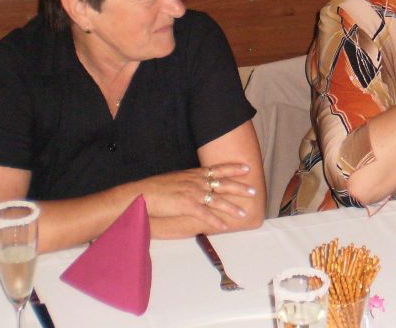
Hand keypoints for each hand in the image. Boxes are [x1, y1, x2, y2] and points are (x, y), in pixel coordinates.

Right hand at [136, 163, 253, 229]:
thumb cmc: (155, 188)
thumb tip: (197, 185)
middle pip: (223, 184)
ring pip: (218, 200)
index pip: (218, 169)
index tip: (246, 168)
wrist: (142, 194)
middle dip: (240, 188)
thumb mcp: (176, 180)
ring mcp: (192, 193)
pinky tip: (224, 226)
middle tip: (253, 191)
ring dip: (232, 207)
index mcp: (194, 174)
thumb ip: (188, 182)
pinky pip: (205, 214)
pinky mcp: (187, 205)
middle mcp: (196, 181)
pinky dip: (216, 221)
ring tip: (244, 213)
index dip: (233, 168)